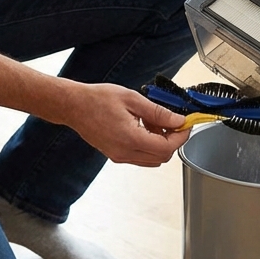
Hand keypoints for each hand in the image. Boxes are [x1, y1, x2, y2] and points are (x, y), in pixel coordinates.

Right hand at [61, 83, 189, 166]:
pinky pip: (140, 156)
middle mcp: (125, 153)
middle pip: (162, 157)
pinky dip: (148, 145)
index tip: (186, 124)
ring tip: (155, 122)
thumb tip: (178, 120)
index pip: (167, 148)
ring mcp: (119, 156)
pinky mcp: (115, 155)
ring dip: (160, 143)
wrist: (73, 106)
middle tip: (172, 121)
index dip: (181, 137)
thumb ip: (158, 112)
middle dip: (172, 140)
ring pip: (152, 159)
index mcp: (130, 139)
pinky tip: (143, 126)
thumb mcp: (132, 99)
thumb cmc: (97, 99)